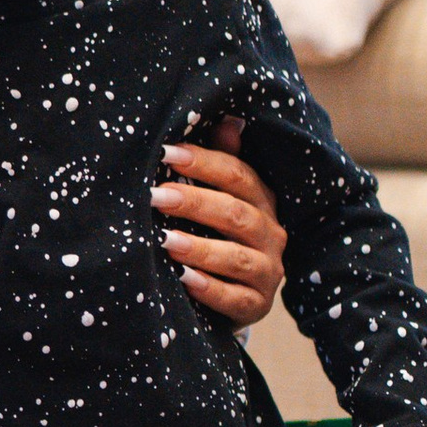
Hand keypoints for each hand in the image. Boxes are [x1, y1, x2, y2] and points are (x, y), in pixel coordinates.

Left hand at [152, 119, 285, 325]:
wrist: (229, 296)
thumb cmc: (218, 235)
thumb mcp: (221, 198)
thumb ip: (223, 162)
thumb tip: (227, 120)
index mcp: (261, 201)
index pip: (238, 175)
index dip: (203, 162)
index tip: (166, 153)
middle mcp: (271, 234)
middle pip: (236, 214)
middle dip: (195, 203)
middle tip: (155, 196)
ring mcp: (267, 272)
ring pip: (237, 258)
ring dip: (201, 248)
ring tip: (165, 240)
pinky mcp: (256, 306)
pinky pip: (235, 298)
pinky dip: (210, 289)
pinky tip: (184, 278)